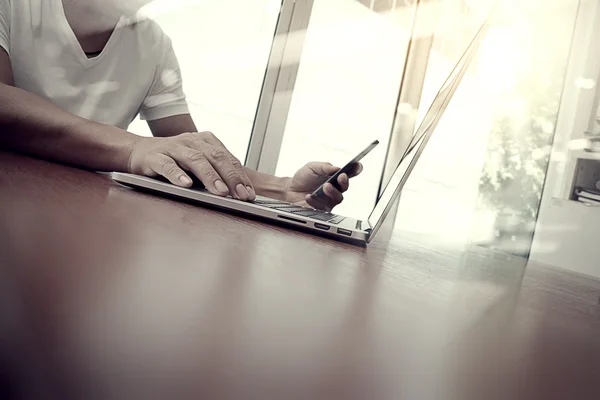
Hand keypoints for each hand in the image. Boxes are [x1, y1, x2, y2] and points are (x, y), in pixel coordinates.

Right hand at [127, 131, 255, 200]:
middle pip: (216, 157)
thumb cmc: (175, 162)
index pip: (228, 159)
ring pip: (195, 160)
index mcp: (206, 141)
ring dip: (210, 176)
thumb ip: (216, 174)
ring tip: (220, 192)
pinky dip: (178, 175)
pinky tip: (186, 184)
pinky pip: (168, 165)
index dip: (240, 177)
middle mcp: (192, 141)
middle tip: (240, 195)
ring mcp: (173, 147)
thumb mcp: (199, 165)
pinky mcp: (155, 156)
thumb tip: (239, 194)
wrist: (140, 152)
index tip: (249, 194)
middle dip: (230, 177)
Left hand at [284, 162, 362, 210]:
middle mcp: (334, 189)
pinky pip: (323, 206)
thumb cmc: (303, 179)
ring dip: (332, 191)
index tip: (358, 166)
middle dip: (344, 181)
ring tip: (325, 186)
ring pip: (337, 198)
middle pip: (345, 187)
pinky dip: (315, 200)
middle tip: (341, 176)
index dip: (355, 170)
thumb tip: (336, 167)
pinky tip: (309, 196)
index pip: (348, 173)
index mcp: (334, 177)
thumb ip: (324, 166)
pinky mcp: (322, 209)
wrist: (289, 190)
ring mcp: (329, 200)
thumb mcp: (312, 167)